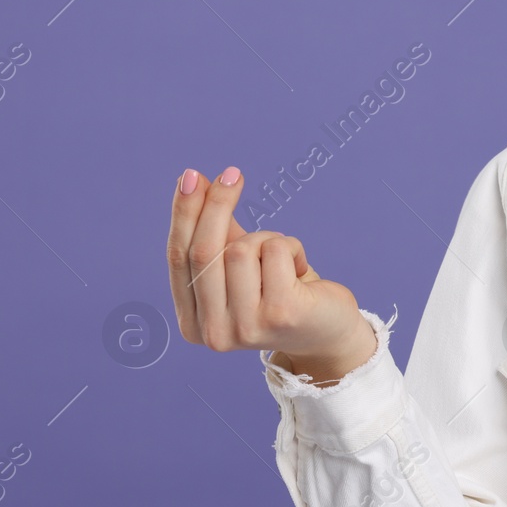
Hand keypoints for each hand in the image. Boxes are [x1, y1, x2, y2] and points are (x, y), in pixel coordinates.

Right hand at [166, 166, 372, 375]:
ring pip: (243, 248)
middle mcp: (214, 333)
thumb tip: (194, 180)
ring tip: (283, 260)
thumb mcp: (240, 265)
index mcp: (192, 324)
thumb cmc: (279, 292)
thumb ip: (216, 232)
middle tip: (232, 173)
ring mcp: (247, 327)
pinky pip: (276, 250)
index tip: (191, 176)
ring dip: (267, 238)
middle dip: (216, 204)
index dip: (183, 214)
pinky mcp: (282, 313)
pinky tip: (300, 269)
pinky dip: (291, 247)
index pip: (178, 258)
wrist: (327, 330)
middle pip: (204, 251)